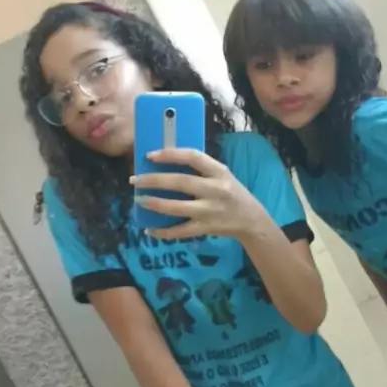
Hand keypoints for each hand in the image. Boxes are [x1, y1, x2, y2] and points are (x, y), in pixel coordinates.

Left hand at [130, 147, 262, 239]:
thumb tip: (165, 163)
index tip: (150, 155)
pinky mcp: (206, 228)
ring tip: (139, 200)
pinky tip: (149, 230)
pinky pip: (180, 231)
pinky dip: (163, 232)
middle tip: (135, 180)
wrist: (251, 220)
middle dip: (154, 180)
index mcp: (219, 171)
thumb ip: (200, 169)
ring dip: (155, 204)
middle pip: (180, 182)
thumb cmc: (231, 192)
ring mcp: (210, 210)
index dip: (170, 154)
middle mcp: (215, 189)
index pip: (193, 157)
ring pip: (177, 208)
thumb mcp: (222, 175)